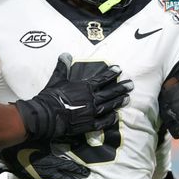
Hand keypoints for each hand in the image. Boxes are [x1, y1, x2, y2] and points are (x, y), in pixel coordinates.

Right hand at [15, 53, 132, 142]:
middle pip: (110, 92)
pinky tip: (116, 116)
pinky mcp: (89, 124)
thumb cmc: (51, 96)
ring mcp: (92, 112)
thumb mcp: (57, 79)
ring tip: (127, 98)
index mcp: (85, 87)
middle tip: (131, 84)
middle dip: (121, 87)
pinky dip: (110, 119)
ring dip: (118, 101)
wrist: (47, 115)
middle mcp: (91, 99)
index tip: (119, 69)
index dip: (111, 73)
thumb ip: (63, 67)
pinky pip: (103, 122)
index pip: (102, 79)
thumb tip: (65, 54)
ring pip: (109, 106)